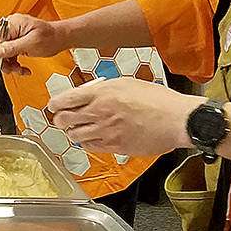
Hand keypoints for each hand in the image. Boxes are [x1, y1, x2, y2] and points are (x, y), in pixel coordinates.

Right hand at [0, 14, 71, 74]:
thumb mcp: (32, 43)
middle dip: (2, 61)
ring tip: (20, 69)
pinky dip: (13, 63)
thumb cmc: (51, 37)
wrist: (60, 38)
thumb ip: (13, 47)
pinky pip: (8, 54)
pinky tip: (21, 68)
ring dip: (9, 64)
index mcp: (13, 24)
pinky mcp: (15, 41)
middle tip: (11, 70)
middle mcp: (10, 27)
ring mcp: (13, 34)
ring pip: (1, 53)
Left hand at [46, 78, 200, 155]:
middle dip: (60, 119)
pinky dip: (87, 143)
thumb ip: (103, 88)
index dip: (55, 104)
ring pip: (74, 136)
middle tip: (63, 119)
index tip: (54, 106)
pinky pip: (90, 147)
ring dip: (73, 132)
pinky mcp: (115, 147)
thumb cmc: (157, 99)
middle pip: (63, 120)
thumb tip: (88, 93)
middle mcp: (99, 113)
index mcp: (101, 93)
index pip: (64, 100)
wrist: (176, 119)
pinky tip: (93, 137)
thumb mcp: (126, 83)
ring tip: (78, 129)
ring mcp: (106, 132)